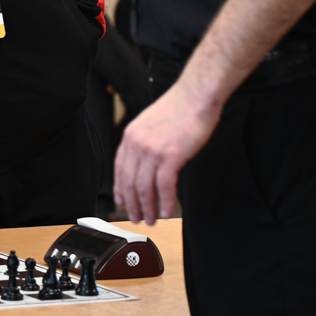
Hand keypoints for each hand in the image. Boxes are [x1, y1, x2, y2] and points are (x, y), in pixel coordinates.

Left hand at [113, 81, 221, 225]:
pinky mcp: (171, 155)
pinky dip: (164, 202)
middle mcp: (137, 144)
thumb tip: (144, 164)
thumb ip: (144, 142)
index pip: (119, 169)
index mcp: (130, 136)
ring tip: (152, 219)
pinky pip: (164, 186)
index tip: (122, 203)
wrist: (195, 96)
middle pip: (130, 182)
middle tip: (138, 218)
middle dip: (133, 204)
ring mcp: (152, 150)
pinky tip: (166, 212)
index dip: (120, 189)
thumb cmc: (179, 109)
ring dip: (148, 207)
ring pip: (144, 187)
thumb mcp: (150, 124)